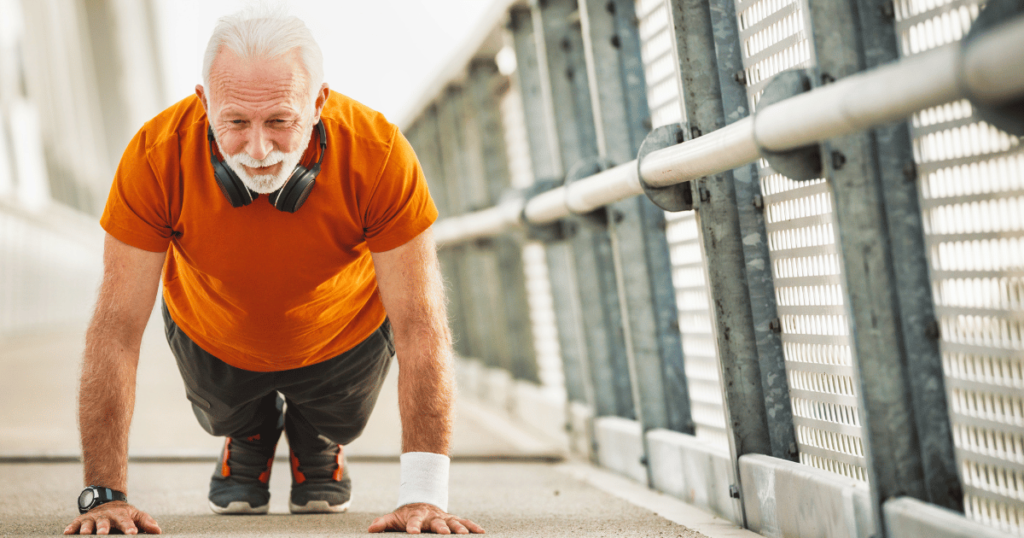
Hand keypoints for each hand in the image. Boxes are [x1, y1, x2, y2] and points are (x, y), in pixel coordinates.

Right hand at [64, 501, 160, 534]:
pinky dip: (71, 528)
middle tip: (103, 534)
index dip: (129, 528)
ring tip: (85, 534)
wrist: (107, 500)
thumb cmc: (124, 513)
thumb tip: (158, 530)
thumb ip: (146, 522)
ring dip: (86, 529)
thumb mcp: (136, 515)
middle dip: (103, 529)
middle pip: (105, 523)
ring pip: (89, 523)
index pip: (126, 522)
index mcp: (121, 515)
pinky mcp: (81, 520)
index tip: (132, 534)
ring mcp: (93, 518)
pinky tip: (67, 532)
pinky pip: (75, 524)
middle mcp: (106, 516)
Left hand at [368, 503, 483, 533]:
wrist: (421, 501)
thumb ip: (384, 523)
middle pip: (437, 523)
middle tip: (445, 534)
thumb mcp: (394, 518)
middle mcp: (432, 517)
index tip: (413, 533)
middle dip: (441, 528)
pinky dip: (472, 527)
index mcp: (416, 517)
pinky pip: (464, 522)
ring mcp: (444, 517)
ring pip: (453, 522)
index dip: (413, 527)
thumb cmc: (406, 515)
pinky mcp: (453, 519)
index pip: (414, 522)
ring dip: (459, 528)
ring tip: (464, 534)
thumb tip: (370, 528)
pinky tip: (481, 532)